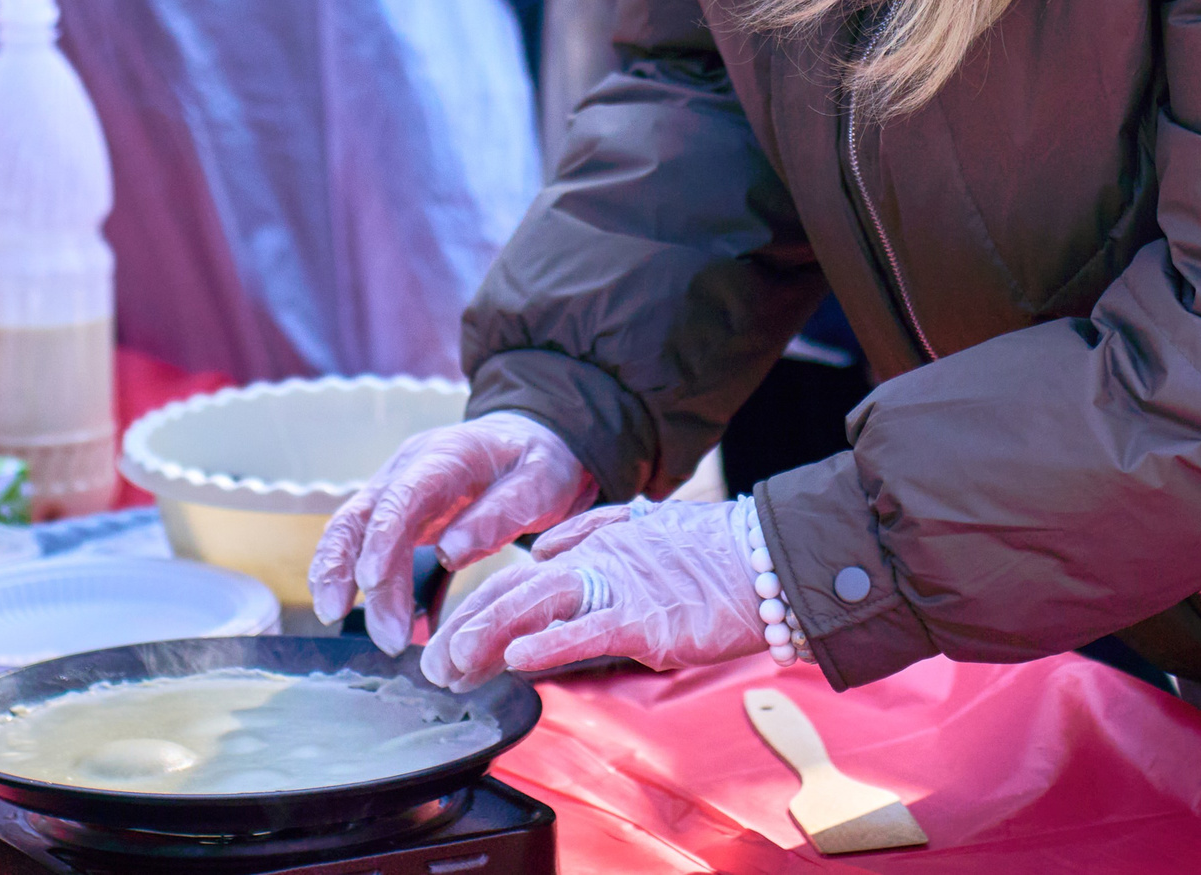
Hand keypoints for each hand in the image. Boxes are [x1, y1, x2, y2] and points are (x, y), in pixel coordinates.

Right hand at [308, 414, 595, 654]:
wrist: (526, 441)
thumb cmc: (539, 462)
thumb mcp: (543, 481)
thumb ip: (502, 513)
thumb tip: (449, 552)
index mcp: (446, 456)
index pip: (401, 496)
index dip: (381, 539)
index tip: (371, 582)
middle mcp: (407, 467)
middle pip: (365, 516)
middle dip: (358, 573)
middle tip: (387, 637)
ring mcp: (393, 485)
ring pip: (348, 525)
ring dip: (335, 571)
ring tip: (335, 617)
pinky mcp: (391, 509)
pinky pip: (355, 537)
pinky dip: (340, 568)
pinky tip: (337, 605)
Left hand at [421, 497, 766, 690]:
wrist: (768, 558)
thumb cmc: (711, 557)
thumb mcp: (640, 532)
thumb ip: (587, 537)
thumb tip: (540, 553)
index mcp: (589, 548)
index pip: (514, 580)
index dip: (473, 611)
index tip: (445, 645)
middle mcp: (593, 563)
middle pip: (510, 593)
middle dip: (464, 630)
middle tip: (432, 667)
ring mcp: (617, 589)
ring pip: (535, 606)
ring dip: (487, 635)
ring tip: (453, 663)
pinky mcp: (645, 619)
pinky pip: (587, 631)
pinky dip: (549, 643)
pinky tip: (516, 659)